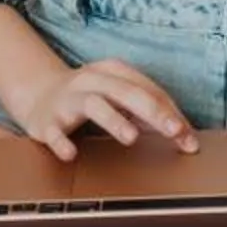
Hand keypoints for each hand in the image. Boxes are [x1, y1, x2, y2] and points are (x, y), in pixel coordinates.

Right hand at [17, 60, 199, 159]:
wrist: (39, 96)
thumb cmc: (90, 100)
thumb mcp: (120, 100)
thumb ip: (149, 115)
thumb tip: (185, 136)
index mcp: (114, 72)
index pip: (148, 90)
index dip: (170, 112)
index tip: (188, 136)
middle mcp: (92, 81)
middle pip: (126, 92)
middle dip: (152, 111)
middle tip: (174, 131)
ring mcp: (68, 99)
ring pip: (93, 105)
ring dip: (114, 120)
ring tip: (132, 138)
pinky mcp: (47, 121)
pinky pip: (55, 132)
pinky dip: (62, 142)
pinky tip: (71, 154)